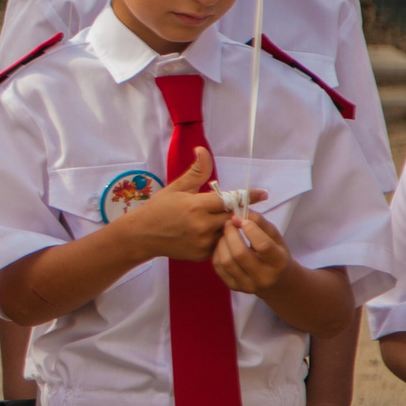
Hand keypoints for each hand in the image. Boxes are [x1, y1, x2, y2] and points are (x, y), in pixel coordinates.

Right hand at [118, 149, 258, 262]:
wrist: (142, 235)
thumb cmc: (159, 208)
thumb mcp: (177, 187)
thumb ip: (196, 171)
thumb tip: (203, 150)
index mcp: (196, 206)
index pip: (229, 199)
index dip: (247, 196)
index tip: (263, 194)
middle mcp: (203, 225)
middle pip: (233, 216)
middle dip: (238, 211)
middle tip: (241, 207)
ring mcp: (204, 242)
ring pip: (228, 232)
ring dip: (230, 225)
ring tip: (226, 220)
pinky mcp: (203, 254)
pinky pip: (220, 245)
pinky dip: (220, 238)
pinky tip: (212, 233)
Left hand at [210, 207, 292, 296]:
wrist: (276, 282)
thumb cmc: (276, 254)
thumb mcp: (276, 238)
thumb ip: (260, 223)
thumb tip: (239, 214)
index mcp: (279, 264)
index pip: (263, 246)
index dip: (251, 229)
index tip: (243, 219)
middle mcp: (264, 278)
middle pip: (240, 254)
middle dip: (231, 234)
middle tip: (229, 222)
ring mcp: (247, 285)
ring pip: (226, 261)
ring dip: (222, 242)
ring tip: (225, 233)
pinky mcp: (234, 287)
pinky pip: (218, 267)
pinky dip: (217, 252)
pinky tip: (222, 244)